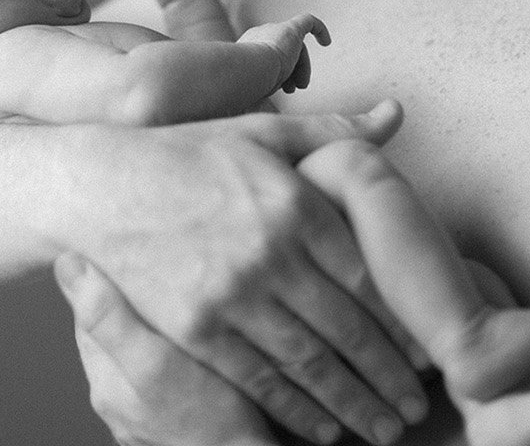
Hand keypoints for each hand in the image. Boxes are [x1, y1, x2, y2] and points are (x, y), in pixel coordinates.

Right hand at [68, 102, 428, 445]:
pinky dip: (295, 410)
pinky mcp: (194, 329)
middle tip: (418, 408)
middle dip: (389, 377)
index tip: (430, 355)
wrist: (99, 187)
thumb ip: (331, 132)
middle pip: (348, 330)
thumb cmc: (186, 156)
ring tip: (384, 430)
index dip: (405, 325)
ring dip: (353, 404)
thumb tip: (395, 115)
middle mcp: (269, 252)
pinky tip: (320, 429)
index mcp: (294, 204)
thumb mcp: (261, 131)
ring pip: (309, 364)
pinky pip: (256, 380)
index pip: (369, 278)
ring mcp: (230, 295)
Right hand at [238, 14, 331, 93]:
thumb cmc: (245, 86)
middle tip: (293, 89)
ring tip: (301, 85)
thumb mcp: (249, 89)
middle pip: (283, 53)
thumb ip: (255, 91)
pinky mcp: (291, 28)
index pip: (268, 57)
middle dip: (291, 73)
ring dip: (301, 68)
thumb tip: (253, 107)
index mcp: (246, 47)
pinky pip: (307, 21)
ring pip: (295, 48)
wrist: (248, 70)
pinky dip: (319, 29)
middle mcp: (259, 35)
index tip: (284, 89)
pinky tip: (327, 42)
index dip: (279, 74)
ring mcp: (274, 30)